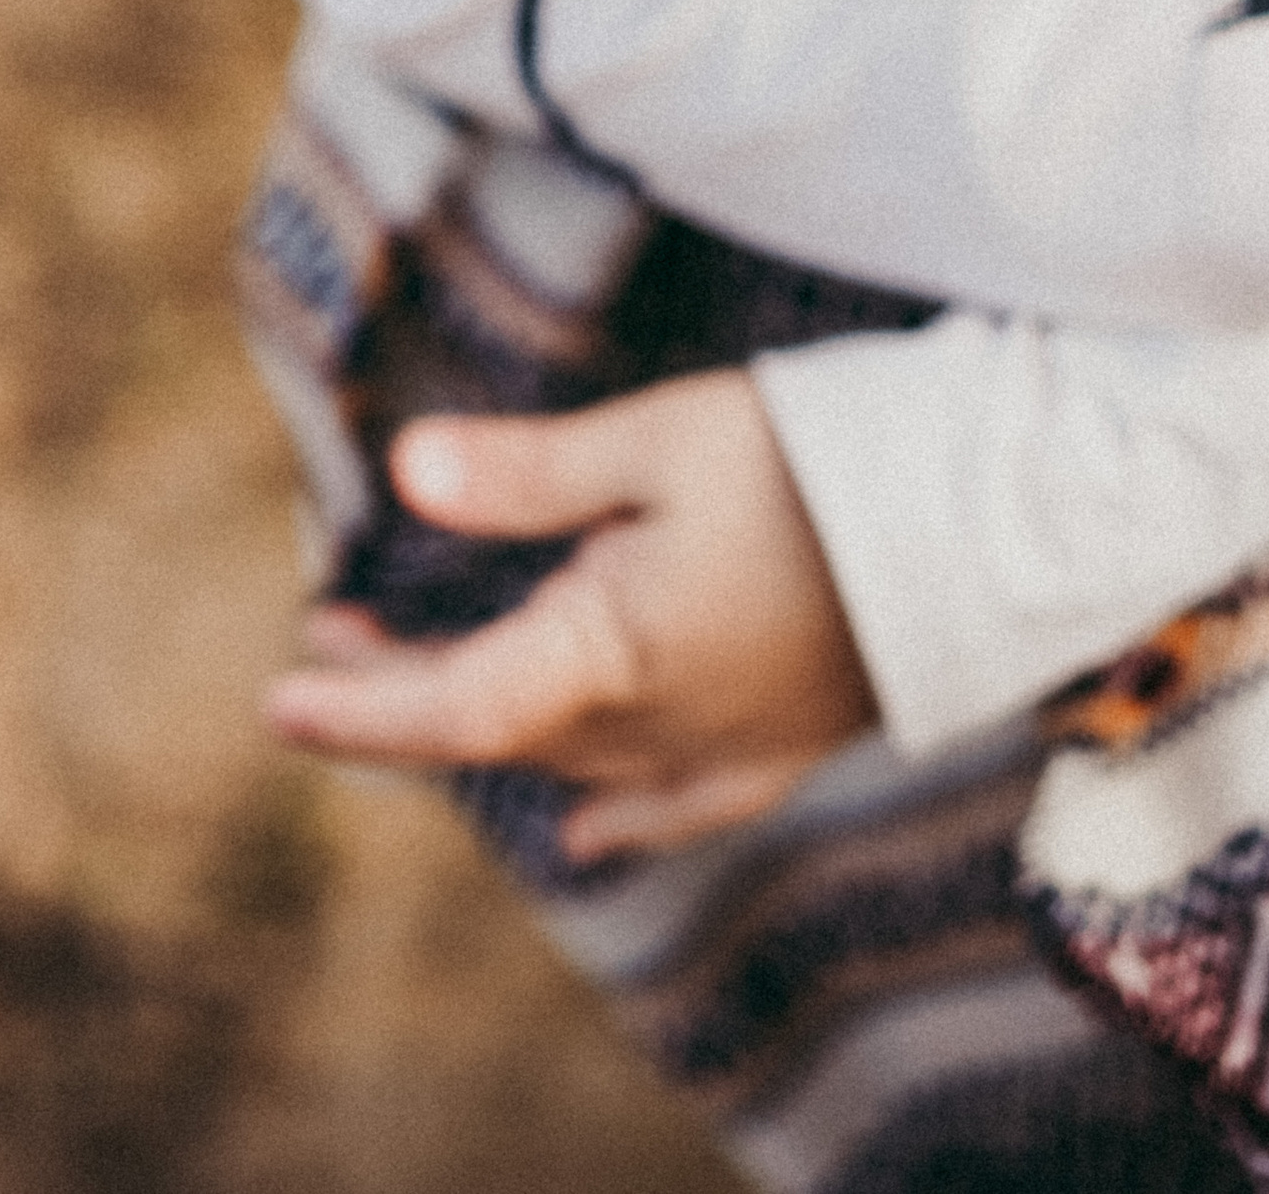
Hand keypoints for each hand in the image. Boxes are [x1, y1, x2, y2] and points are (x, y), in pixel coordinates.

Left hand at [264, 369, 875, 860]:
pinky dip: (615, 811)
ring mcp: (727, 748)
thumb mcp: (661, 440)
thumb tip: (404, 472)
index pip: (454, 710)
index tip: (277, 705)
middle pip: (502, 731)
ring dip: (488, 721)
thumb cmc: (820, 462)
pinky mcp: (787, 746)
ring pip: (573, 759)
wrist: (991, 528)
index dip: (360, 714)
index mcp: (614, 653)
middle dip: (403, 693)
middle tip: (331, 630)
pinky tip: (590, 828)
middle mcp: (660, 726)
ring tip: (417, 668)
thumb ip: (531, 472)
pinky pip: (673, 806)